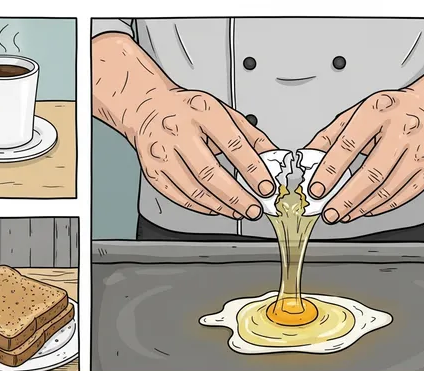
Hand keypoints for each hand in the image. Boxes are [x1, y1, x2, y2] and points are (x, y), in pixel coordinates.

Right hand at [135, 89, 276, 219]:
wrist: (148, 106)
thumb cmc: (190, 110)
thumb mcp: (225, 112)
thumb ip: (253, 137)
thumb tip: (275, 160)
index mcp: (202, 112)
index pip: (233, 144)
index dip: (252, 169)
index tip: (266, 187)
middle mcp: (178, 131)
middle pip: (209, 173)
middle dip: (236, 197)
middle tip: (254, 209)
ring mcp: (161, 152)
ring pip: (192, 189)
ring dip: (220, 206)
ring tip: (238, 211)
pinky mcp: (152, 169)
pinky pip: (177, 195)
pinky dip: (198, 206)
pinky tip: (214, 207)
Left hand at [305, 88, 423, 223]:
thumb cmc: (391, 111)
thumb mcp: (358, 112)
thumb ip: (330, 136)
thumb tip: (307, 159)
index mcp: (379, 111)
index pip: (349, 145)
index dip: (329, 171)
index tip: (316, 189)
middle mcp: (403, 130)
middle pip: (372, 173)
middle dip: (347, 199)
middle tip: (329, 213)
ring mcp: (420, 152)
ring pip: (388, 189)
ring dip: (362, 207)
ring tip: (344, 215)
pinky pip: (404, 196)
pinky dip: (382, 206)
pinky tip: (366, 209)